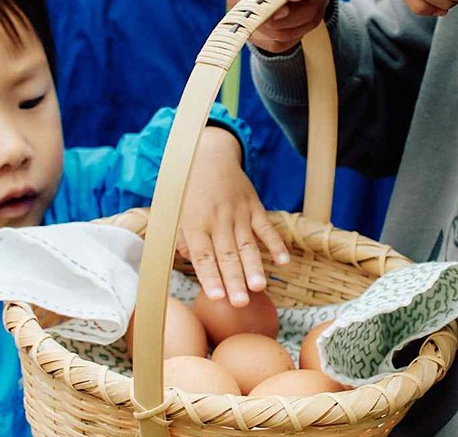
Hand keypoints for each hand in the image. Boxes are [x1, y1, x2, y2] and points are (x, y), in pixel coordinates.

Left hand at [176, 126, 289, 305]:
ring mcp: (238, 213)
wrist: (209, 154)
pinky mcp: (254, 206)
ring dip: (254, 267)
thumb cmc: (187, 188)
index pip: (203, 256)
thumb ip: (180, 237)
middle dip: (234, 280)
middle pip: (227, 255)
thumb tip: (189, 258)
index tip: (217, 297)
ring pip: (247, 245)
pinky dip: (275, 244)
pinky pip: (266, 227)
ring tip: (259, 288)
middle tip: (240, 303)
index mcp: (195, 223)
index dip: (210, 277)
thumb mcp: (174, 210)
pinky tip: (283, 262)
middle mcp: (218, 220)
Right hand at [225, 0, 336, 53]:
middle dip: (298, 14)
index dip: (260, 10)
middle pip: (260, 22)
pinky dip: (299, 32)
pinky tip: (305, 11)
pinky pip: (278, 44)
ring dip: (303, 22)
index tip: (287, 9)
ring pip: (274, 36)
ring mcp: (245, 12)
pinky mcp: (256, 32)